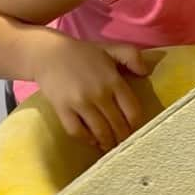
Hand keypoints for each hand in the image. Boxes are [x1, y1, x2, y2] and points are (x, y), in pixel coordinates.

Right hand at [34, 36, 152, 150]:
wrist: (48, 53)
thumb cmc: (82, 53)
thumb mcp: (111, 49)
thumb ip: (132, 56)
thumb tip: (146, 72)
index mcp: (113, 80)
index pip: (133, 111)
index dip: (136, 125)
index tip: (135, 130)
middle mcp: (99, 94)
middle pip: (118, 125)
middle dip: (123, 137)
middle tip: (124, 143)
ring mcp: (80, 103)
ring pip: (100, 132)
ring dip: (107, 142)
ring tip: (110, 145)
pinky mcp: (62, 109)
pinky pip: (77, 131)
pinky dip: (86, 139)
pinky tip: (91, 139)